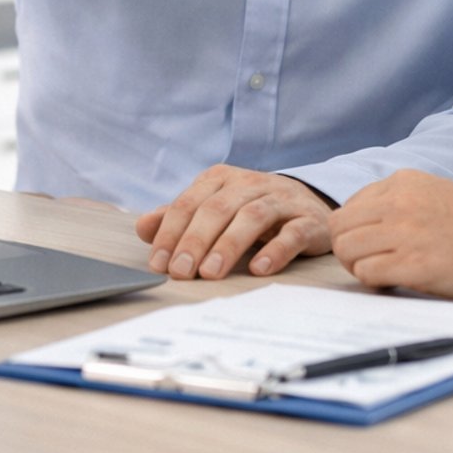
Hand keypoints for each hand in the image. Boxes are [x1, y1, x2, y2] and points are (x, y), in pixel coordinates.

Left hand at [135, 165, 334, 279]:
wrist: (310, 203)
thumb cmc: (251, 210)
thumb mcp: (214, 209)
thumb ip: (179, 218)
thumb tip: (143, 227)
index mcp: (221, 179)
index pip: (189, 203)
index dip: (171, 233)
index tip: (158, 263)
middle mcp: (250, 184)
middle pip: (218, 209)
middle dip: (196, 241)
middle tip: (180, 272)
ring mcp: (282, 199)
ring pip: (253, 216)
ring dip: (229, 245)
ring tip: (211, 273)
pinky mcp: (308, 220)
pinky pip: (292, 232)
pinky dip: (275, 250)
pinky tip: (259, 268)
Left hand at [330, 170, 452, 301]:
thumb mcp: (433, 193)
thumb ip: (397, 200)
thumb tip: (361, 222)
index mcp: (402, 182)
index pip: (348, 207)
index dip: (355, 233)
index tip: (375, 246)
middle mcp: (399, 202)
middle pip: (340, 229)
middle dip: (350, 251)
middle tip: (373, 264)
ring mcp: (405, 232)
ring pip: (347, 250)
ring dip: (359, 267)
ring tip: (385, 273)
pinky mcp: (414, 264)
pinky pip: (367, 273)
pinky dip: (375, 282)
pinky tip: (395, 282)